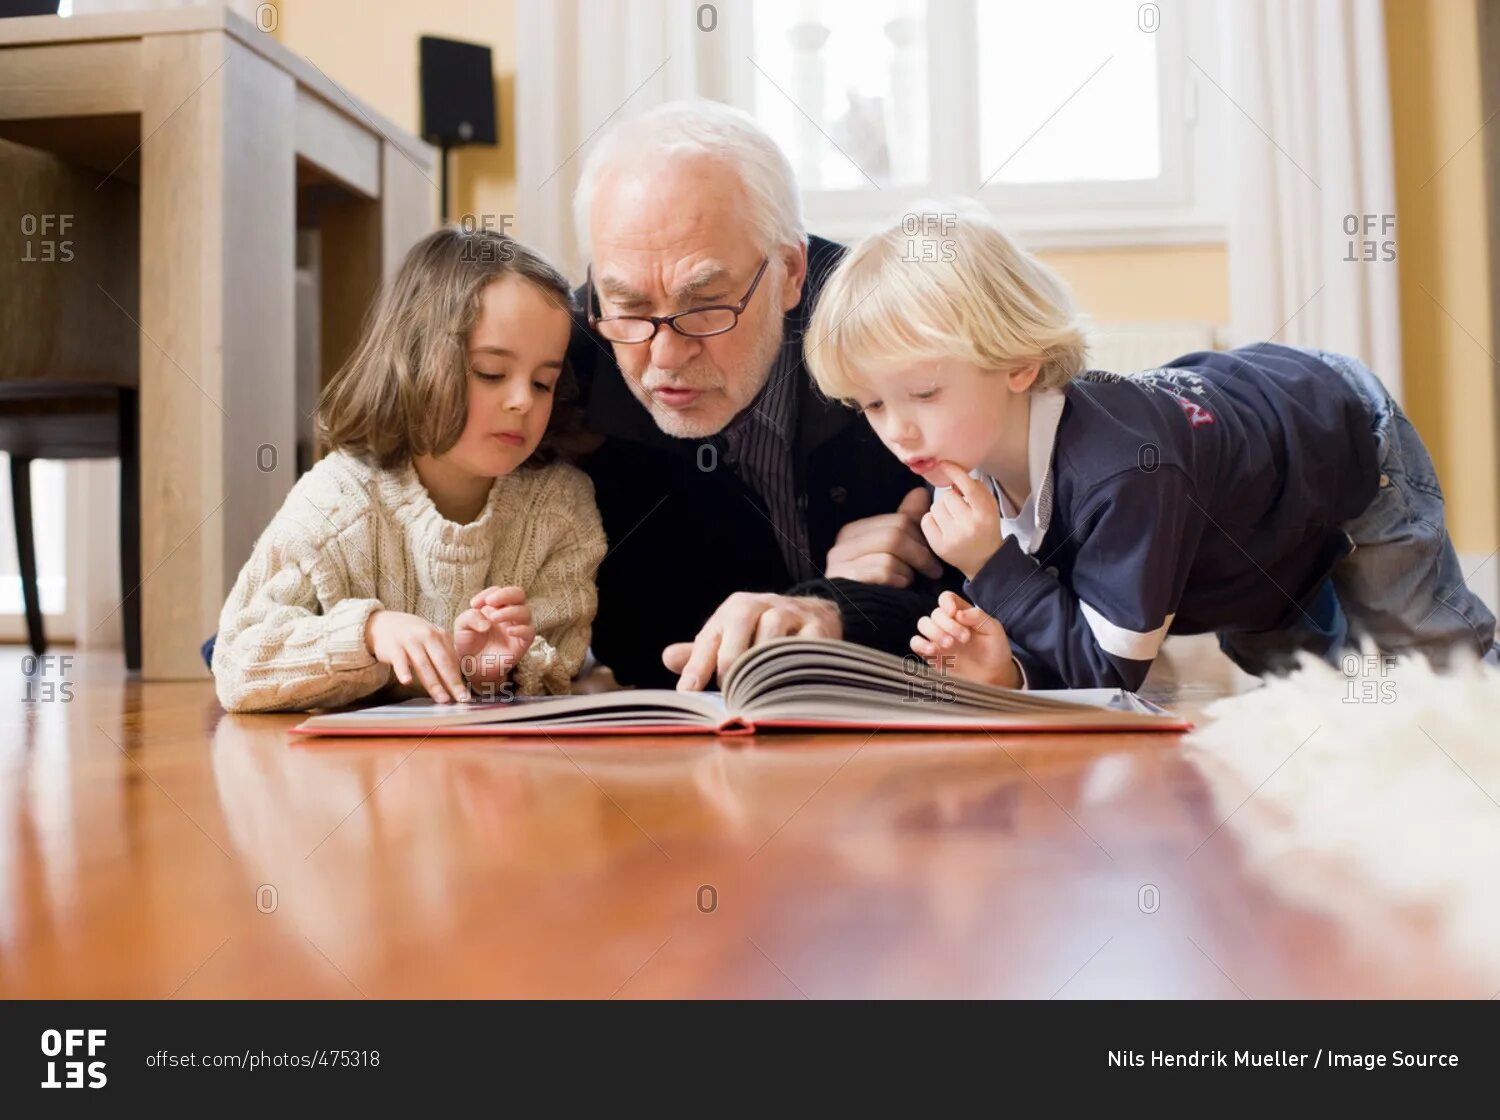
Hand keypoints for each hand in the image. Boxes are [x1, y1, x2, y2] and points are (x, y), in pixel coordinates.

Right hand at [365, 609, 469, 702]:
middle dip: (452, 682)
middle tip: (460, 699)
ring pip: (423, 665)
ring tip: (442, 698)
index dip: (459, 679)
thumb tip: (456, 683)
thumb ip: (443, 657)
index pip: (452, 661)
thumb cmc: (412, 637)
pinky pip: (399, 661)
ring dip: (434, 683)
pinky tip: (407, 682)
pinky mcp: (393, 647)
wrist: (383, 623)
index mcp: (440, 636)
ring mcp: (410, 641)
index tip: (465, 695)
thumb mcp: (431, 641)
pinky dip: (403, 671)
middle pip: (442, 662)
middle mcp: (427, 636)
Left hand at [454, 586, 535, 693]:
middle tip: (490, 602)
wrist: (471, 668)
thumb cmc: (467, 644)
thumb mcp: (462, 626)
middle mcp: (509, 615)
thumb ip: (470, 617)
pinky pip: (529, 632)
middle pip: (519, 594)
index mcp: (495, 607)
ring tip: (493, 618)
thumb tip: (488, 621)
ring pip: (525, 612)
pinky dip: (521, 629)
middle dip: (506, 594)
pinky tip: (508, 631)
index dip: (489, 593)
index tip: (474, 604)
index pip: (499, 591)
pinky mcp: (522, 644)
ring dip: (509, 612)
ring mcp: (517, 628)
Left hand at [662, 593, 842, 690]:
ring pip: (772, 629)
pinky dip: (792, 664)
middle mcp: (762, 604)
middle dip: (730, 658)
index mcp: (735, 608)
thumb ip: (701, 652)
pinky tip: (784, 684)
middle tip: (727, 690)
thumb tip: (668, 658)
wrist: (816, 615)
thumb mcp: (730, 637)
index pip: (710, 635)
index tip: (687, 692)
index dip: (697, 665)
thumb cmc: (763, 633)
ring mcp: (792, 613)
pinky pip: (804, 644)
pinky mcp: (818, 628)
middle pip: (740, 620)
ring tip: (753, 690)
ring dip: (760, 662)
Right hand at [824, 487, 943, 586]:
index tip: (933, 555)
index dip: (921, 537)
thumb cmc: (875, 587)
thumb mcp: (890, 553)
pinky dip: (898, 579)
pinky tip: (900, 587)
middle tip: (934, 570)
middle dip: (920, 553)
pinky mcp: (846, 579)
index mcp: (854, 532)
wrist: (849, 619)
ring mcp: (841, 562)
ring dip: (909, 569)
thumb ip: (904, 522)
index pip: (897, 520)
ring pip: (890, 551)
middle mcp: (843, 544)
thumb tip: (920, 493)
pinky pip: (882, 570)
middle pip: (895, 533)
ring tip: (912, 581)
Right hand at [910, 591, 1020, 688]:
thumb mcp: (994, 629)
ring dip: (934, 632)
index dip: (946, 602)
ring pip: (923, 624)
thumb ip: (977, 617)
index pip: (946, 598)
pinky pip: (915, 643)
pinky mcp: (931, 654)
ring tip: (950, 645)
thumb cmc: (995, 650)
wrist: (993, 676)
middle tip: (965, 638)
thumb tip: (958, 613)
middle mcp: (947, 624)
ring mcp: (938, 639)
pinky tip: (933, 650)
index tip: (955, 614)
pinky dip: (920, 644)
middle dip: (948, 624)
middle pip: (935, 613)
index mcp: (961, 613)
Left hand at [920, 461, 1002, 579]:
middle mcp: (970, 526)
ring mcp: (953, 538)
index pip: (969, 488)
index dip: (955, 473)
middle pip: (948, 496)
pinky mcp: (939, 546)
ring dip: (942, 509)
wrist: (984, 560)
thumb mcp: (989, 506)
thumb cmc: (985, 527)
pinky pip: (927, 520)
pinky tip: (943, 527)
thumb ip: (976, 489)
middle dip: (952, 499)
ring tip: (952, 519)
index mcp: (985, 514)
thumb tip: (954, 478)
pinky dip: (932, 520)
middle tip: (959, 510)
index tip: (944, 463)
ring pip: (936, 507)